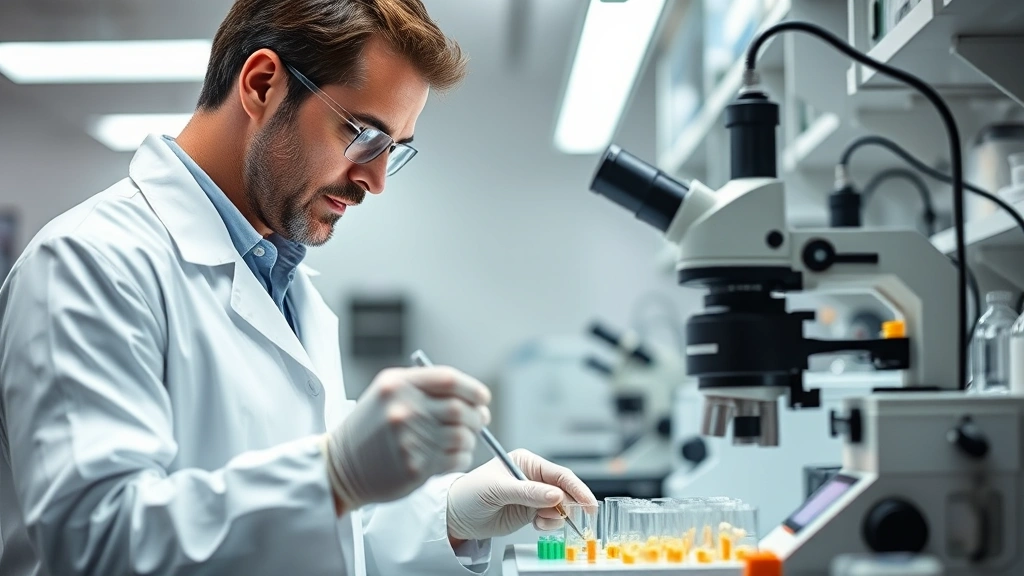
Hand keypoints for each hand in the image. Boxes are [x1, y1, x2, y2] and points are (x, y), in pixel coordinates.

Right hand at [323, 366, 490, 511]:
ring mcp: (409, 439)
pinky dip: (462, 457)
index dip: (473, 389)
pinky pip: (455, 459)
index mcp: (396, 385)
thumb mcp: (386, 394)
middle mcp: (402, 408)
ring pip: (462, 436)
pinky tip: (453, 457)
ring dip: (471, 439)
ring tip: (464, 441)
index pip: (449, 380)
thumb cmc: (369, 429)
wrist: (339, 468)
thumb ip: (423, 388)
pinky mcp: (415, 467)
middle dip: (477, 416)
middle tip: (480, 421)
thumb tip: (473, 397)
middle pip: (460, 408)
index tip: (482, 398)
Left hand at [446, 449, 597, 539]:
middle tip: (574, 518)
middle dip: (570, 505)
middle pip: (565, 490)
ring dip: (557, 517)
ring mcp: (533, 495)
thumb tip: (556, 495)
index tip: (588, 503)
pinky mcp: (530, 512)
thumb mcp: (498, 490)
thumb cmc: (470, 494)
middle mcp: (533, 476)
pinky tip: (536, 524)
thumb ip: (528, 493)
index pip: (559, 474)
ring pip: (561, 506)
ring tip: (540, 521)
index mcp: (526, 462)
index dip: (576, 488)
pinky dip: (550, 524)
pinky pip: (551, 518)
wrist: (455, 516)